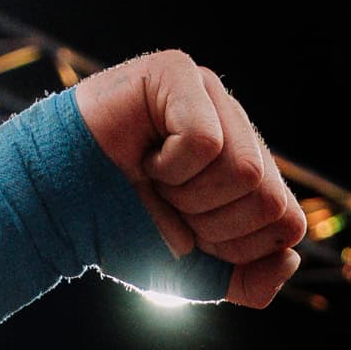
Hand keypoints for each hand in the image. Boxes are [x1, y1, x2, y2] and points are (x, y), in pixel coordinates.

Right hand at [75, 51, 304, 306]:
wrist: (59, 211)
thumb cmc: (125, 231)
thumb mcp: (198, 273)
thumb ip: (251, 278)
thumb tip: (291, 254)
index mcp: (249, 168)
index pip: (287, 222)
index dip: (238, 246)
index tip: (191, 232)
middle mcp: (237, 125)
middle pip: (268, 198)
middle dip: (214, 223)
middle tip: (171, 205)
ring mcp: (209, 93)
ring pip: (244, 170)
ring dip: (190, 195)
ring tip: (156, 179)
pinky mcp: (177, 71)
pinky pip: (207, 140)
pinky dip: (172, 167)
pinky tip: (145, 156)